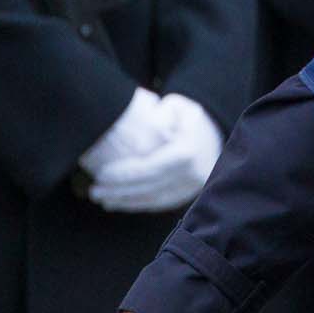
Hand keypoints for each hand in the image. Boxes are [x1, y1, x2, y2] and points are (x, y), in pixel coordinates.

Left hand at [87, 93, 221, 212]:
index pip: (148, 169)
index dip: (122, 175)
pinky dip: (138, 205)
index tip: (100, 174)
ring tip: (102, 198)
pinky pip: (159, 204)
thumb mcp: (179, 107)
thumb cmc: (191, 119)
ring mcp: (191, 187)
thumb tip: (148, 125)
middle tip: (95, 191)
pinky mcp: (189, 195)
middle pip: (147, 188)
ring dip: (124, 202)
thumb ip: (161, 112)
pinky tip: (119, 203)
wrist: (218, 136)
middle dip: (118, 191)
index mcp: (186, 153)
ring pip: (152, 200)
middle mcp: (191, 174)